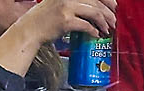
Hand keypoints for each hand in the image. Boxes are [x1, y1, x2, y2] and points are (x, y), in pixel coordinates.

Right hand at [0, 0, 115, 78]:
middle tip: (113, 21)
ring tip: (106, 29)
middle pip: (97, 2)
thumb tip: (94, 9)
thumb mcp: (59, 4)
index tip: (114, 6)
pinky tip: (96, 35)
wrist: (29, 30)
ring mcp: (67, 7)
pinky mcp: (66, 21)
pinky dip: (93, 31)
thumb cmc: (44, 20)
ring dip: (103, 22)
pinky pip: (86, 25)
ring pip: (94, 13)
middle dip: (108, 13)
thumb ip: (75, 4)